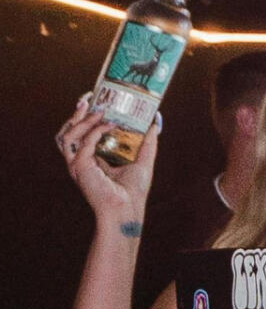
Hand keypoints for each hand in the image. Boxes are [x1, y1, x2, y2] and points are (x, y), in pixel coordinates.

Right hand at [56, 101, 156, 226]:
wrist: (129, 208)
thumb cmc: (133, 190)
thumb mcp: (144, 158)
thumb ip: (148, 140)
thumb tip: (155, 120)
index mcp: (91, 159)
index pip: (80, 134)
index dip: (83, 117)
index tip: (92, 100)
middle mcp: (81, 161)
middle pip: (68, 133)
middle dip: (76, 115)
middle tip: (88, 99)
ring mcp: (78, 166)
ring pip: (67, 137)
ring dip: (82, 121)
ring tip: (99, 110)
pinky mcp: (80, 169)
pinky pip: (83, 145)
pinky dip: (95, 132)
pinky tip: (109, 125)